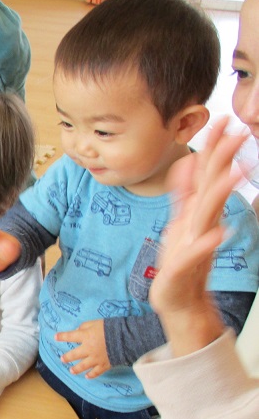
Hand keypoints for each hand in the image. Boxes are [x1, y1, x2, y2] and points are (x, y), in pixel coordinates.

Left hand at [57, 319, 109, 377]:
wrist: (126, 338)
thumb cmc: (110, 328)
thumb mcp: (96, 322)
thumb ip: (85, 326)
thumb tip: (78, 330)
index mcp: (85, 337)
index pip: (70, 336)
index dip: (62, 336)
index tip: (55, 337)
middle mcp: (88, 349)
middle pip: (74, 354)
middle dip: (67, 357)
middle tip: (62, 359)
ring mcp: (95, 358)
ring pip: (83, 366)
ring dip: (76, 369)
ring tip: (71, 371)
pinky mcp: (104, 365)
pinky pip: (96, 372)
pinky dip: (91, 375)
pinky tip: (87, 376)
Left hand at [150, 117, 244, 316]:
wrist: (179, 299)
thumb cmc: (180, 259)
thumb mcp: (179, 219)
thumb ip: (183, 192)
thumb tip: (186, 162)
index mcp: (196, 211)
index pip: (207, 175)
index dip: (213, 148)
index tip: (222, 120)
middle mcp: (200, 224)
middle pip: (213, 187)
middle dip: (224, 160)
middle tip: (239, 134)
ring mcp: (196, 243)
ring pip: (209, 214)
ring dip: (221, 193)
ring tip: (236, 172)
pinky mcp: (185, 265)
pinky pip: (198, 252)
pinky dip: (207, 242)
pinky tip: (218, 233)